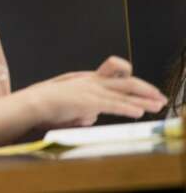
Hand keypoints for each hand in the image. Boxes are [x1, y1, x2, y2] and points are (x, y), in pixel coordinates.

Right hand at [25, 57, 165, 127]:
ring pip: (123, 91)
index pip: (114, 75)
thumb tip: (92, 117)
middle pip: (125, 80)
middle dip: (145, 89)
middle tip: (160, 97)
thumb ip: (83, 111)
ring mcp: (90, 89)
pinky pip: (112, 104)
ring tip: (158, 104)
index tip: (146, 92)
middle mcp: (91, 81)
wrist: (32, 104)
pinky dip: (127, 107)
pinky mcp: (87, 101)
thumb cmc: (46, 107)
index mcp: (87, 80)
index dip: (132, 82)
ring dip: (143, 99)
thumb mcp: (70, 108)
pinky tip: (139, 112)